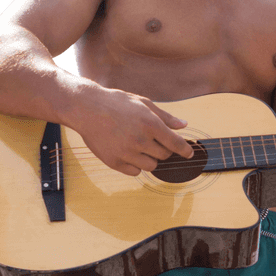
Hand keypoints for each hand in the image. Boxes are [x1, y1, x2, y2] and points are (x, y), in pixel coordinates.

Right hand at [76, 87, 193, 176]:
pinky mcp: (114, 162)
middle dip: (163, 150)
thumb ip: (165, 116)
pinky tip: (129, 153)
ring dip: (150, 158)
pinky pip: (134, 172)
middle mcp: (140, 140)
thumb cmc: (115, 102)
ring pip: (151, 166)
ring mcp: (126, 153)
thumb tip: (183, 125)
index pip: (175, 144)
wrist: (86, 108)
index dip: (185, 150)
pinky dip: (135, 165)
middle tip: (154, 141)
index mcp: (150, 124)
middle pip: (164, 156)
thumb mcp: (142, 103)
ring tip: (139, 146)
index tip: (189, 153)